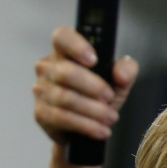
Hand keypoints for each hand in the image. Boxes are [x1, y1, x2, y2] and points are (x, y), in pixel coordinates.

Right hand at [32, 26, 138, 144]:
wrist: (89, 128)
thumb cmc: (101, 95)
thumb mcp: (119, 81)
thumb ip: (126, 70)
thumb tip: (120, 73)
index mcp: (65, 52)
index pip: (62, 37)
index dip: (76, 45)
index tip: (94, 59)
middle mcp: (48, 67)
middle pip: (65, 72)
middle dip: (93, 86)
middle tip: (110, 97)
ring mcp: (41, 90)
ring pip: (65, 97)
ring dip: (93, 110)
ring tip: (111, 117)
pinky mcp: (40, 113)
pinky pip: (61, 117)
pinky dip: (85, 125)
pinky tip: (101, 130)